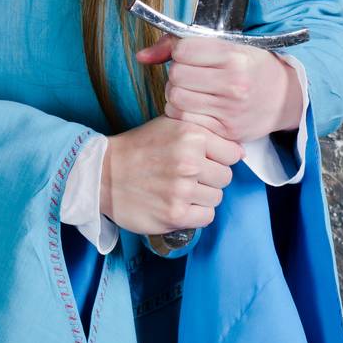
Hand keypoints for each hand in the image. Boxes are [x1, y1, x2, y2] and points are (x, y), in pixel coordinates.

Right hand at [99, 117, 243, 235]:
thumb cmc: (140, 147)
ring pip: (217, 198)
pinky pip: (206, 217)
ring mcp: (182, 190)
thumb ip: (203, 132)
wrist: (103, 173)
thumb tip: (239, 150)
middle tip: (190, 176)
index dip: (222, 157)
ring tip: (181, 189)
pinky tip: (180, 204)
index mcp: (191, 135)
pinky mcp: (175, 215)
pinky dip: (196, 213)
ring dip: (203, 196)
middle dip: (211, 177)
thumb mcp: (170, 125)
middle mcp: (189, 161)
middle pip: (225, 176)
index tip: (209, 160)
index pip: (233, 153)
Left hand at [135, 33, 302, 142]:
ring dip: (176, 95)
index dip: (180, 51)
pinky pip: (185, 121)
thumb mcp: (228, 45)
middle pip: (176, 76)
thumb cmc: (253, 67)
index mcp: (235, 57)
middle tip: (190, 75)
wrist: (284, 98)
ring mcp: (229, 111)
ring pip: (176, 100)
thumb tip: (141, 56)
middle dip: (177, 74)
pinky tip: (195, 107)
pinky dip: (183, 114)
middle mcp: (233, 84)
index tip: (189, 55)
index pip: (183, 51)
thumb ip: (181, 45)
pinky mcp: (225, 131)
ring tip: (191, 91)